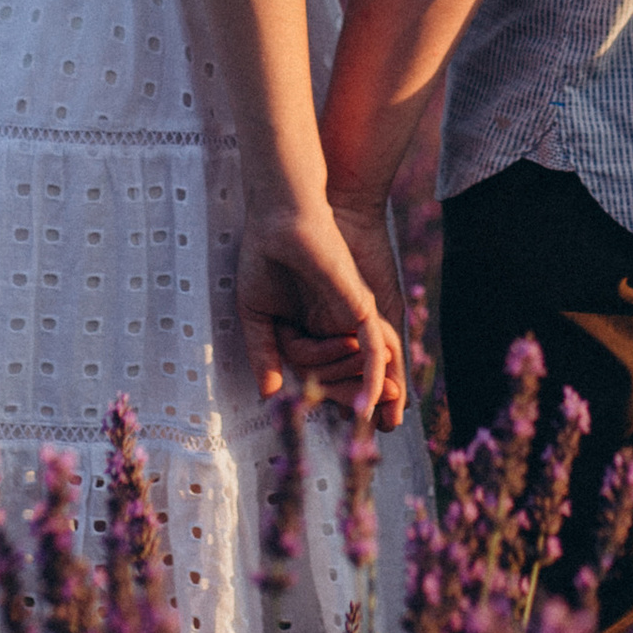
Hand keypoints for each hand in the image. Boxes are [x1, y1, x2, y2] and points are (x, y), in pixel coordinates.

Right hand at [235, 200, 406, 430]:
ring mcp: (350, 314)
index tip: (304, 406)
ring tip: (362, 413)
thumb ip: (264, 352)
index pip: (318, 370)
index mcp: (313, 324)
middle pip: (344, 374)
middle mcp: (337, 322)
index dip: (318, 392)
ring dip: (362, 392)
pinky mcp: (360, 305)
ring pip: (360, 367)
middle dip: (346, 397)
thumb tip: (268, 394)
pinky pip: (375, 348)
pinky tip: (370, 404)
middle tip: (348, 413)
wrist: (278, 218)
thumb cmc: (264, 255)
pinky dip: (374, 377)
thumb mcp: (257, 313)